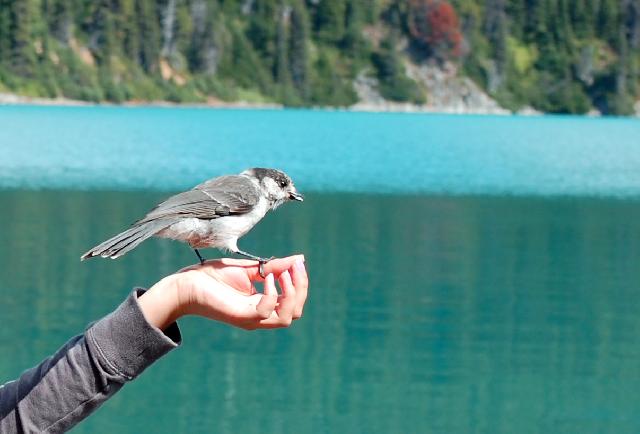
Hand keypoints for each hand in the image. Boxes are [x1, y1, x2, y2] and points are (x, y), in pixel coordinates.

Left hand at [138, 255, 307, 330]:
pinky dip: (272, 293)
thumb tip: (299, 259)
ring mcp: (251, 318)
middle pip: (295, 312)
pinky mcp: (240, 316)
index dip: (301, 284)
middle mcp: (260, 316)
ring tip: (283, 273)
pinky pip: (266, 311)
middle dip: (301, 288)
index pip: (294, 304)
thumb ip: (273, 267)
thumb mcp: (251, 268)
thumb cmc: (213, 277)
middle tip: (295, 267)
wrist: (186, 284)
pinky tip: (266, 277)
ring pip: (286, 318)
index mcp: (263, 305)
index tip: (298, 263)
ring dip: (291, 293)